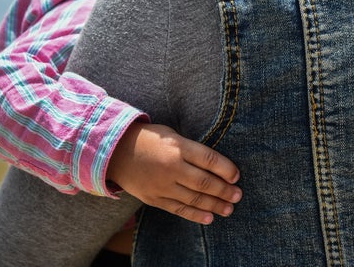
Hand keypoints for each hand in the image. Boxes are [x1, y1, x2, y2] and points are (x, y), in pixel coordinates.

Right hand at [106, 122, 241, 224]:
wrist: (115, 151)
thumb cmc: (149, 139)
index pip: (209, 160)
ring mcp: (162, 185)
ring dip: (215, 205)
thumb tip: (218, 165)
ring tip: (229, 208)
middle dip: (225, 191)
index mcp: (178, 147)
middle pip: (205, 182)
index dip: (226, 169)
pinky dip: (196, 214)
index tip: (237, 176)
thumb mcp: (171, 135)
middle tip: (238, 195)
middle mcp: (171, 167)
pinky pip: (179, 209)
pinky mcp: (154, 199)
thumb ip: (192, 149)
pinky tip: (210, 217)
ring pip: (194, 199)